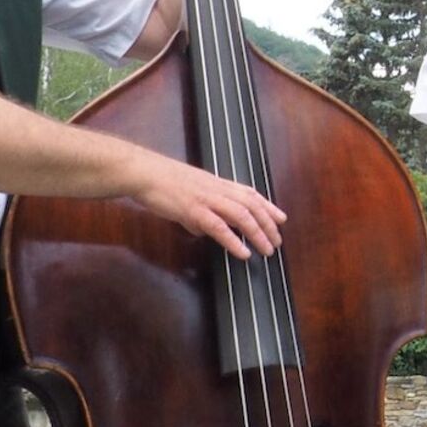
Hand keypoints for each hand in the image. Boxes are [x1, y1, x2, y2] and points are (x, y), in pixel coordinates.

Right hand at [133, 156, 286, 260]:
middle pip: (252, 206)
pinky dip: (234, 241)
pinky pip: (219, 228)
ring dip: (258, 234)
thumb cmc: (164, 183)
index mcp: (218, 184)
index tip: (281, 219)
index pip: (250, 194)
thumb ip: (200, 213)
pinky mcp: (194, 210)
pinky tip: (243, 253)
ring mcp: (207, 199)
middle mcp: (218, 190)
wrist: (145, 173)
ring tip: (267, 250)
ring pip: (242, 216)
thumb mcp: (190, 194)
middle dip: (268, 225)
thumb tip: (203, 230)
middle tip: (278, 241)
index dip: (268, 206)